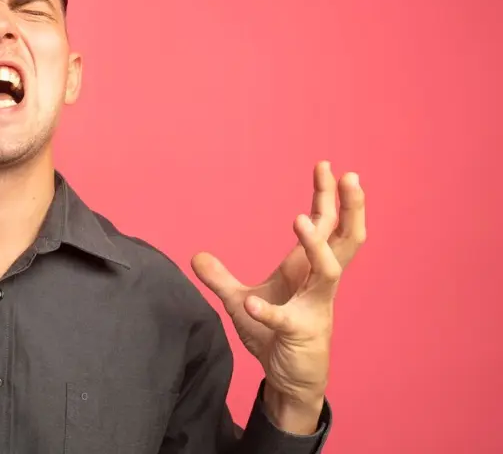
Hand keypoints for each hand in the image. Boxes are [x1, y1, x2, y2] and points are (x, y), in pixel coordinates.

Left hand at [190, 161, 365, 431]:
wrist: (290, 380)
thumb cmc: (275, 337)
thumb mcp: (241, 301)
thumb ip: (220, 278)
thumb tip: (196, 255)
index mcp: (307, 271)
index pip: (325, 226)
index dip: (327, 197)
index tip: (325, 166)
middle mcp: (319, 285)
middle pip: (345, 239)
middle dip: (349, 207)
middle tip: (348, 176)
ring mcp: (314, 309)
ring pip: (329, 271)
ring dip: (314, 245)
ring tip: (298, 219)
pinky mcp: (301, 334)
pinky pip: (285, 320)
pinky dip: (269, 312)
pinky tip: (252, 306)